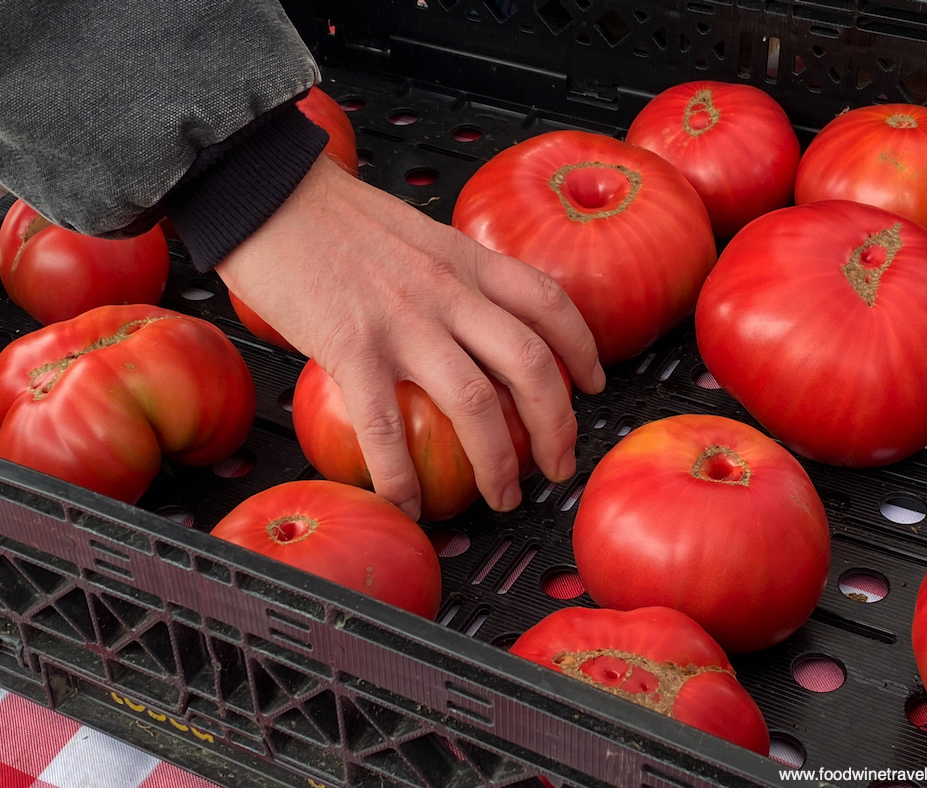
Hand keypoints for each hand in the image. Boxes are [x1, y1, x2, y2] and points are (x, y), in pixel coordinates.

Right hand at [215, 155, 604, 519]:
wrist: (264, 189)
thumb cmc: (331, 214)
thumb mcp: (415, 234)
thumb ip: (448, 276)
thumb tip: (464, 323)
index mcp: (466, 259)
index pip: (549, 303)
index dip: (582, 350)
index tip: (594, 386)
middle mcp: (449, 291)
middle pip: (530, 365)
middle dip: (557, 426)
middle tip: (560, 466)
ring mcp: (403, 322)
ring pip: (476, 404)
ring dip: (498, 463)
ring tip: (505, 498)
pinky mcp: (351, 347)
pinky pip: (386, 426)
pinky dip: (401, 475)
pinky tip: (409, 503)